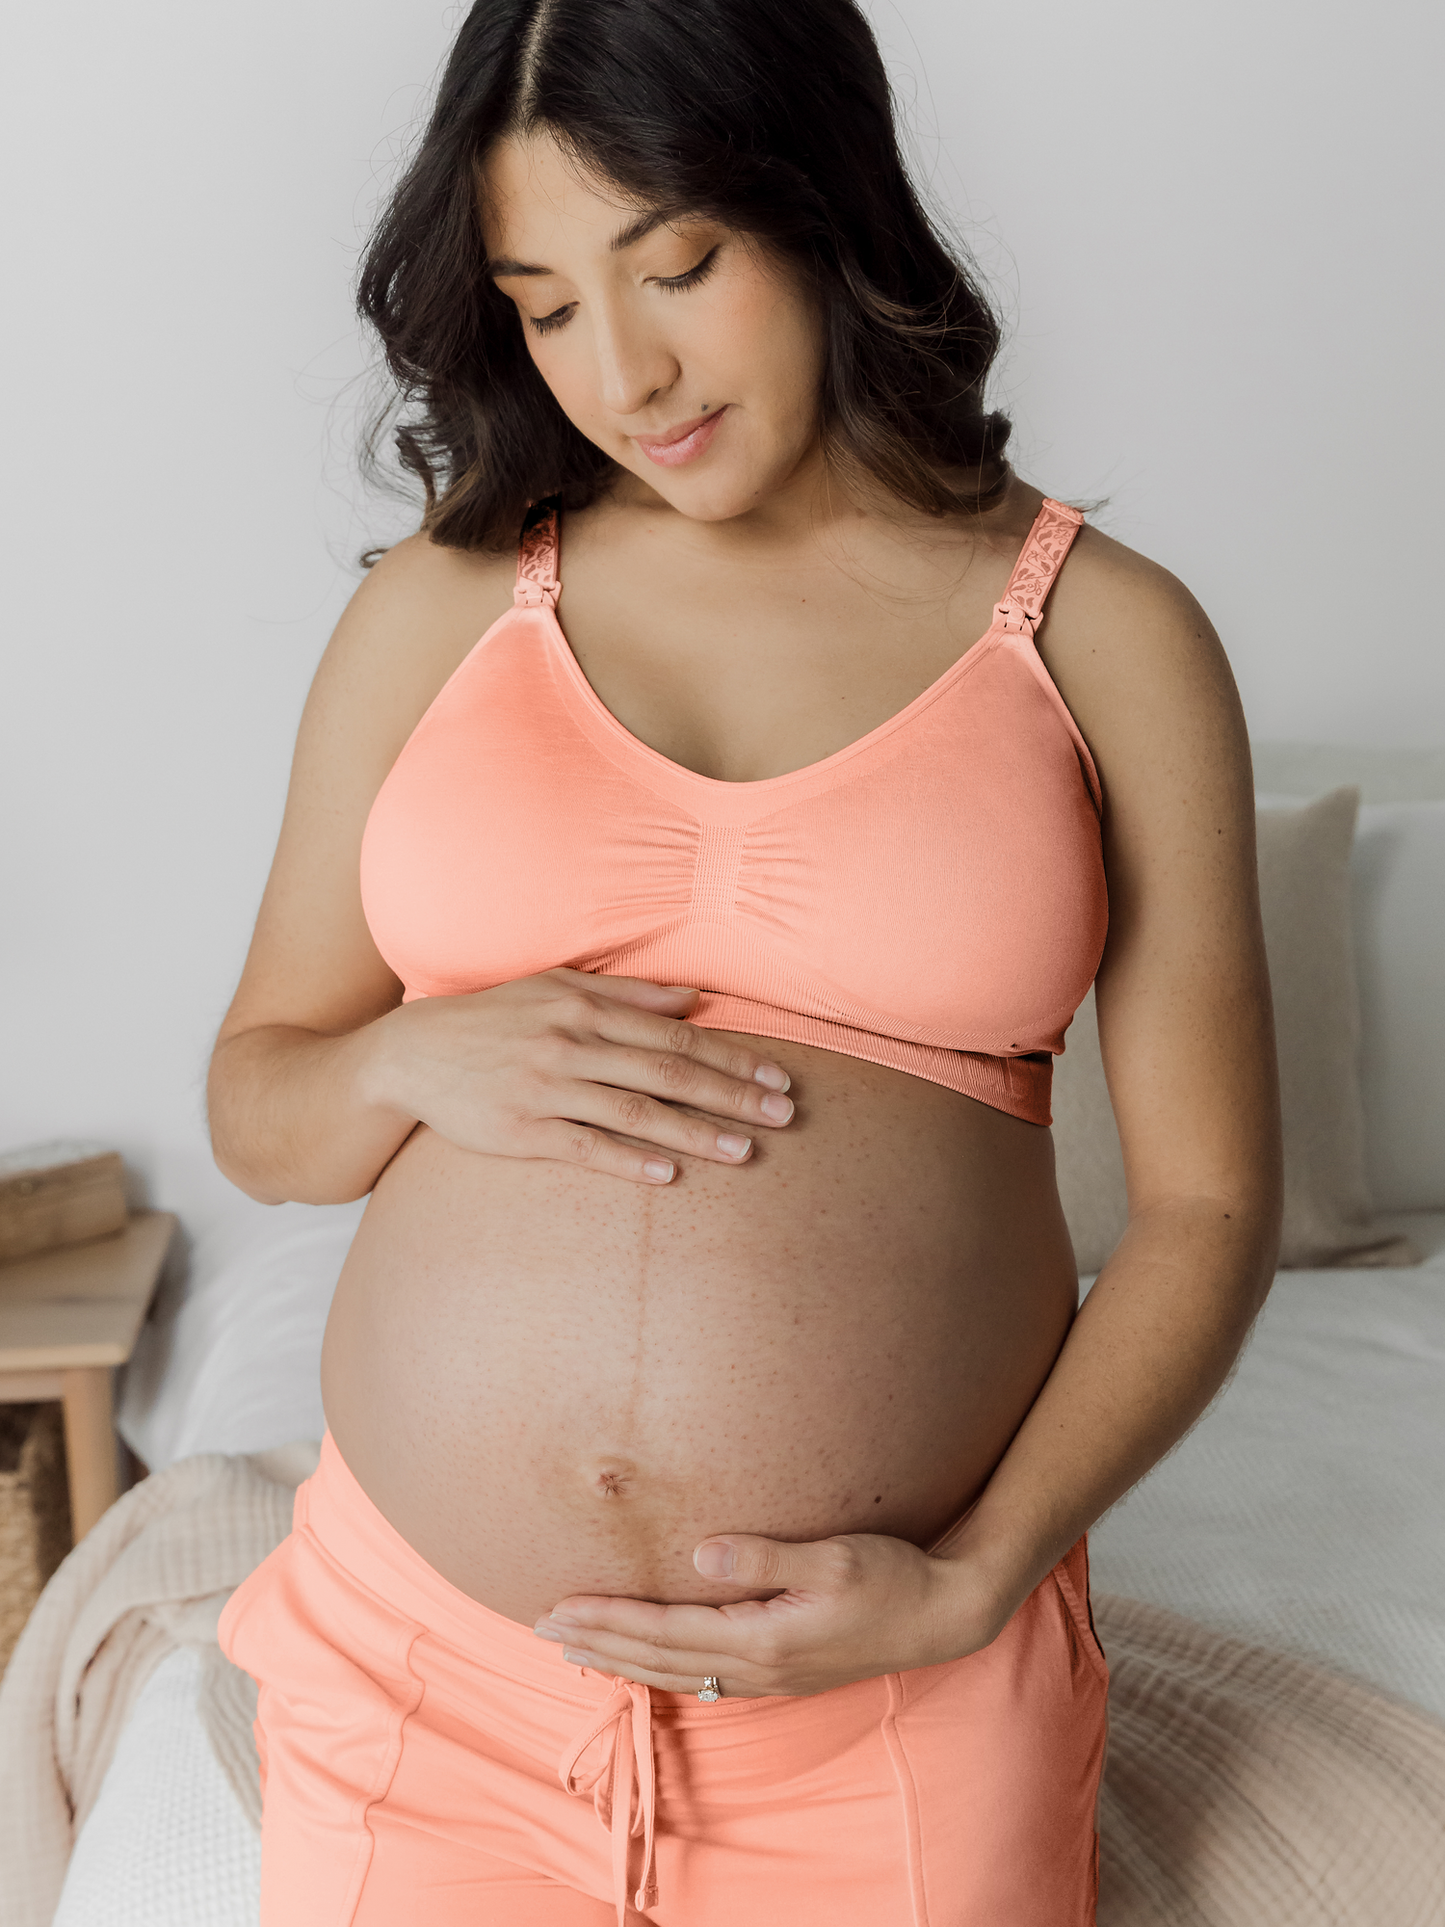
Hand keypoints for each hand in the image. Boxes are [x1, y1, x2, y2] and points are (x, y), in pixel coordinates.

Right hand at [367, 967, 794, 1184]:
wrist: (410, 1054)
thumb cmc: (492, 1018)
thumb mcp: (554, 987)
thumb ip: (628, 994)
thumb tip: (696, 998)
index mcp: (584, 1007)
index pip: (675, 1036)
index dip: (731, 1058)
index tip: (777, 1078)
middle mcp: (570, 1043)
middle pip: (666, 1072)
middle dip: (730, 1095)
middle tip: (783, 1115)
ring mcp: (545, 1088)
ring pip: (633, 1112)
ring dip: (693, 1133)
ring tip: (743, 1152)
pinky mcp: (520, 1132)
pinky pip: (583, 1148)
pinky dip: (627, 1161)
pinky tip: (668, 1176)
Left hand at [533, 1531, 1009, 1697]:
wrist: (945, 1614)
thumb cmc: (893, 1576)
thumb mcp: (833, 1557)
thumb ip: (764, 1556)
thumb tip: (700, 1550)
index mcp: (762, 1639)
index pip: (663, 1631)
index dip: (607, 1619)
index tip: (558, 1608)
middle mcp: (758, 1667)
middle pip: (658, 1659)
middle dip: (598, 1642)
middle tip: (543, 1629)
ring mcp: (770, 1675)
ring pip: (677, 1674)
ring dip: (623, 1659)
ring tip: (578, 1647)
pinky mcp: (783, 1669)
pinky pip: (703, 1677)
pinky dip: (662, 1668)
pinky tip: (650, 1662)